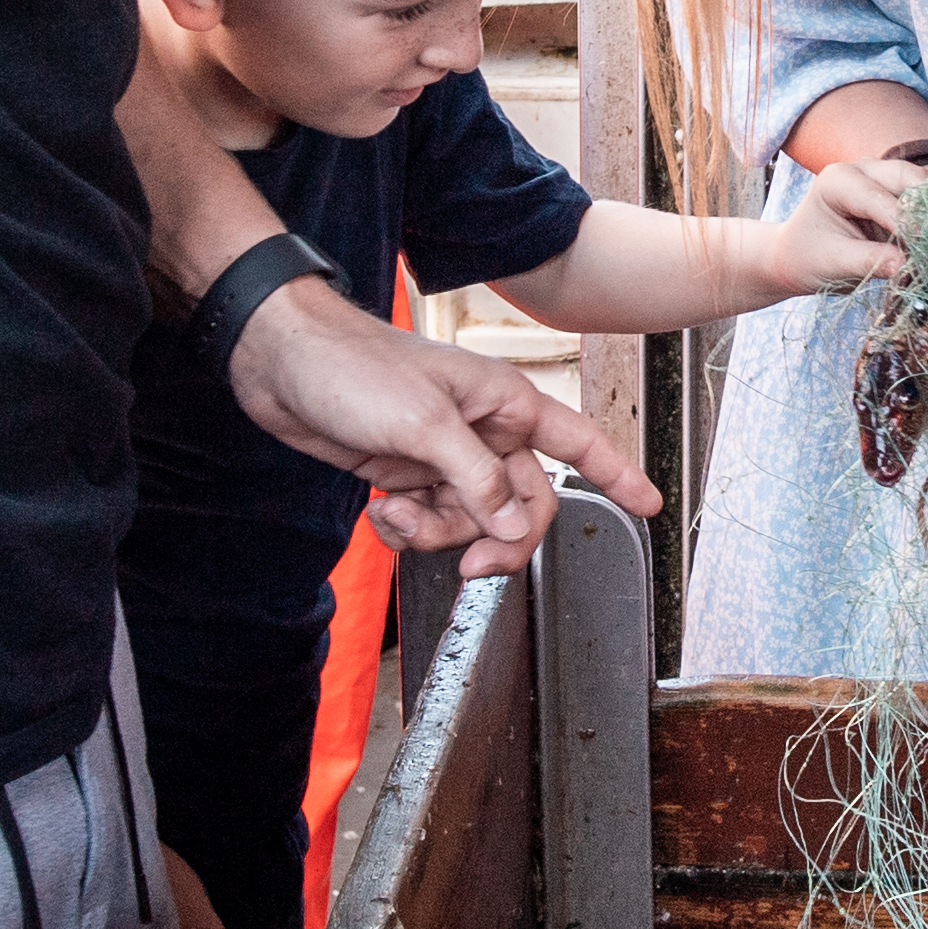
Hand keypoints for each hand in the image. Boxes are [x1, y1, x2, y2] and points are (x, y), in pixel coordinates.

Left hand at [226, 281, 656, 574]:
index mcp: (505, 404)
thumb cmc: (354, 366)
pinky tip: (383, 511)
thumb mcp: (425, 426)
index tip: (647, 505)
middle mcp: (482, 431)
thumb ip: (477, 480)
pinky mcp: (406, 474)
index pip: (579, 442)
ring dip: (437, 534)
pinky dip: (407, 530)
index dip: (616, 475)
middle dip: (499, 539)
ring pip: (472, 522)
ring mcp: (443, 456)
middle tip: (475, 566)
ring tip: (400, 515)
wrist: (280, 362)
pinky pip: (429, 522)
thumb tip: (514, 525)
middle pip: (522, 505)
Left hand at [766, 153, 920, 294]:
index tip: (925, 248)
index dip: (906, 222)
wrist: (800, 256)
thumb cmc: (810, 257)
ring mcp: (885, 178)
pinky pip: (927, 196)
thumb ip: (869, 260)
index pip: (880, 198)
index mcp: (839, 179)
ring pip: (923, 183)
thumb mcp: (834, 262)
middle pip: (908, 177)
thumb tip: (906, 265)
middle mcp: (864, 169)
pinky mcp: (900, 193)